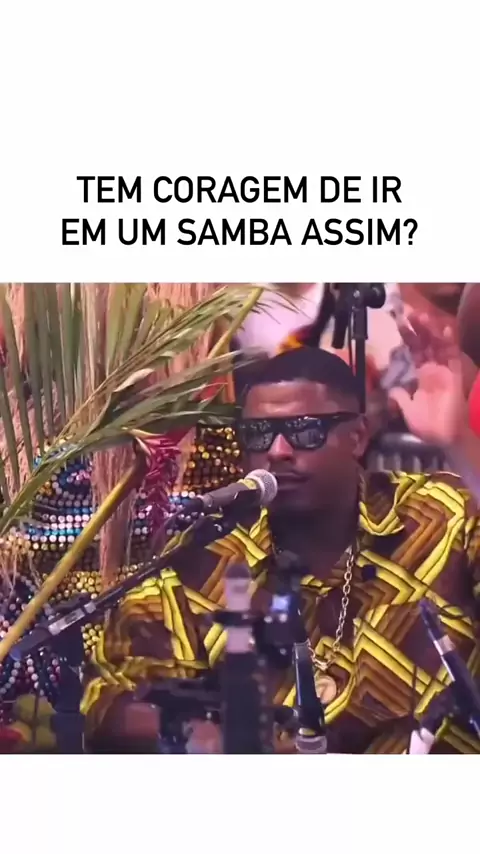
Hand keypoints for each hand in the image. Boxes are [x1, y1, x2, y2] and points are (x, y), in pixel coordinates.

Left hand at [388, 313, 467, 447]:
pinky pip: (453, 356)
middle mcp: (433, 369)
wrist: (445, 438)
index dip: (407, 337)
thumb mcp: (407, 410)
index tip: (399, 322)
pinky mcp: (455, 375)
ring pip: (438, 345)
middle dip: (417, 328)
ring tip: (421, 316)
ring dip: (431, 331)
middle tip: (408, 312)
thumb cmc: (428, 425)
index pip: (414, 351)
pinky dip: (450, 343)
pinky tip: (445, 329)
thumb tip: (391, 389)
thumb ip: (400, 397)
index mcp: (422, 374)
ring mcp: (445, 370)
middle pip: (425, 343)